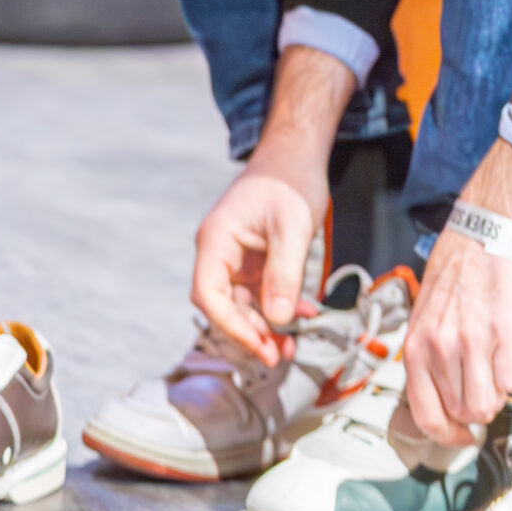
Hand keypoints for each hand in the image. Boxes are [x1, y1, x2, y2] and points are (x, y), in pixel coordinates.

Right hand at [191, 151, 323, 365]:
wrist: (296, 154)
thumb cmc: (290, 180)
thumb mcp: (292, 228)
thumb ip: (284, 274)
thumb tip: (279, 320)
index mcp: (216, 240)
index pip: (208, 294)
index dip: (230, 324)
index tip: (258, 345)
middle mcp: (220, 252)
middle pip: (225, 305)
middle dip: (251, 333)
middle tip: (279, 356)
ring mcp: (236, 258)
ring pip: (243, 304)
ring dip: (266, 327)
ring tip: (291, 348)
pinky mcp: (254, 260)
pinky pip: (260, 293)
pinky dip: (279, 307)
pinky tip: (302, 316)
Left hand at [403, 139, 511, 442]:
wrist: (489, 230)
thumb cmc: (459, 270)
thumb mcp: (427, 314)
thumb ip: (430, 356)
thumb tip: (443, 400)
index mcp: (416, 346)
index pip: (426, 416)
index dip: (447, 435)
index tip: (461, 435)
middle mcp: (440, 348)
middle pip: (463, 413)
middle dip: (478, 406)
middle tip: (485, 383)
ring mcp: (473, 343)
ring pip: (488, 405)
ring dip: (498, 394)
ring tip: (499, 368)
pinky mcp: (506, 334)